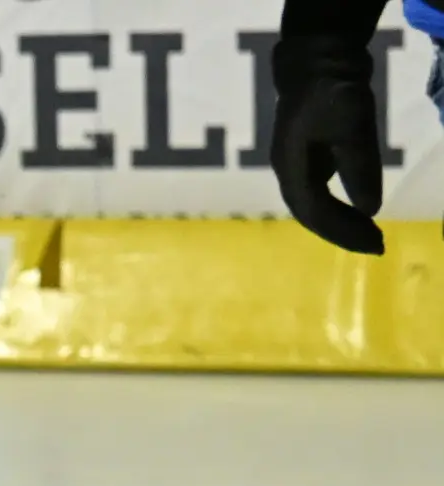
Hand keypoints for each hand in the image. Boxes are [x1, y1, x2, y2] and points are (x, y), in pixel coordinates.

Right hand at [272, 35, 386, 254]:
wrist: (315, 59)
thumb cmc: (331, 91)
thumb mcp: (352, 125)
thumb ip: (359, 167)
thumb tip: (371, 208)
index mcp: (292, 169)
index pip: (315, 213)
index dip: (344, 231)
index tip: (376, 242)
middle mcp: (288, 172)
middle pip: (312, 214)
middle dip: (343, 232)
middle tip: (377, 245)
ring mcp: (294, 164)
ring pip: (313, 205)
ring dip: (339, 222)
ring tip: (367, 233)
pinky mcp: (305, 155)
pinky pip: (318, 192)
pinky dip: (337, 205)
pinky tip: (355, 209)